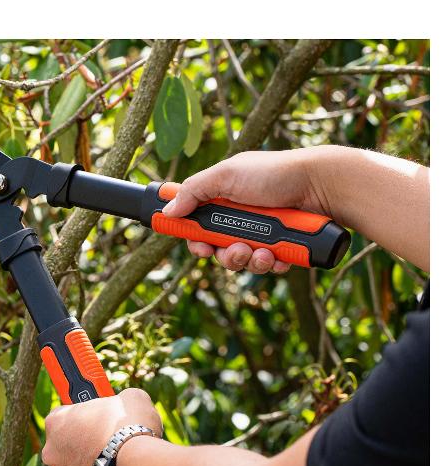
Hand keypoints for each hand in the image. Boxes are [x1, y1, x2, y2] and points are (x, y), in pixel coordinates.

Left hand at [41, 388, 162, 465]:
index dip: (81, 416)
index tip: (97, 419)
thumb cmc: (131, 428)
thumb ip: (121, 399)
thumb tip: (127, 401)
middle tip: (108, 444)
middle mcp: (51, 452)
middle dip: (83, 446)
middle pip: (65, 447)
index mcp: (57, 422)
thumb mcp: (131, 399)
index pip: (62, 415)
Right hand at [162, 149, 331, 273]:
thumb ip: (194, 191)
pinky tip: (278, 256)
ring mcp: (262, 234)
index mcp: (224, 199)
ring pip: (242, 262)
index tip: (197, 245)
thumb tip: (168, 211)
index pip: (198, 225)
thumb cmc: (275, 173)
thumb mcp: (227, 175)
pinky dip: (270, 264)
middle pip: (217, 249)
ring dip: (247, 261)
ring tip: (261, 252)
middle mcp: (241, 218)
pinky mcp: (282, 248)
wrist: (322, 185)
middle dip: (223, 255)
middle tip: (233, 249)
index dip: (194, 238)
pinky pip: (267, 267)